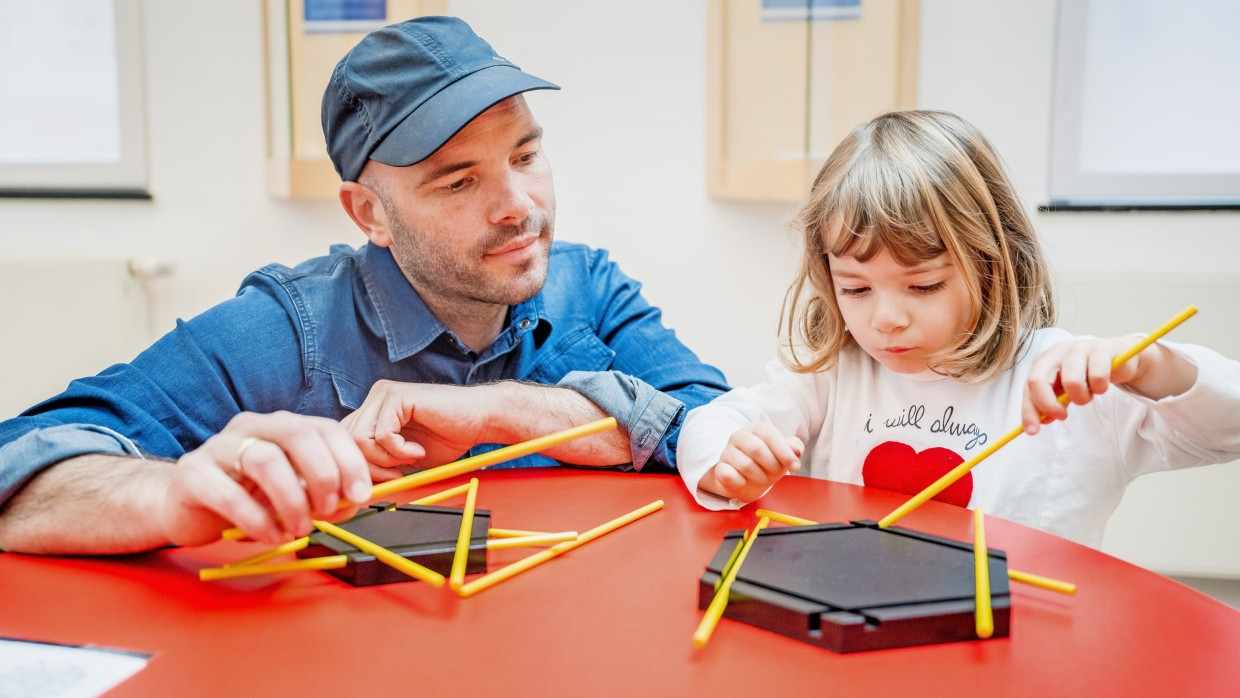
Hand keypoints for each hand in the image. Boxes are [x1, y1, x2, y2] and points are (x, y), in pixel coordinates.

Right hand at [160, 411, 370, 545]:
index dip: (348, 460)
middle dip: (323, 474)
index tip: (360, 495)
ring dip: (292, 500)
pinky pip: (230, 494)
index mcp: (281, 426)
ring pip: (265, 460)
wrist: (186, 509)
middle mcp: (252, 427)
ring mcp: (219, 446)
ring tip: (300, 529)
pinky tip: (271, 537)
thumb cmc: (246, 500)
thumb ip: (323, 496)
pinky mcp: (193, 473)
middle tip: (329, 510)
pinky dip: (258, 520)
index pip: (324, 428)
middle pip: (297, 435)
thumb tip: (354, 502)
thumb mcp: (291, 496)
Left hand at [342, 380, 486, 476]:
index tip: (387, 480)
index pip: (344, 441)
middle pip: (346, 441)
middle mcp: (375, 398)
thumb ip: (380, 462)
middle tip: (397, 475)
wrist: (481, 419)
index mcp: (375, 410)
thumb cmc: (449, 436)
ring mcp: (384, 394)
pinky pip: (382, 435)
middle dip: (370, 467)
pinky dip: (399, 451)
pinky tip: (418, 450)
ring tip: (410, 460)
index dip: (361, 466)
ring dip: (385, 459)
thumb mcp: (404, 456)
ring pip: (359, 439)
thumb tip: (354, 483)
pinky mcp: (397, 396)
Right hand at [700, 421, 803, 502]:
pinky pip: (729, 475)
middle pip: (757, 449)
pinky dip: (741, 482)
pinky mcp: (720, 468)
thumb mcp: (783, 453)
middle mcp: (739, 436)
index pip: (770, 435)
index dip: (784, 452)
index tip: (795, 466)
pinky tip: (745, 482)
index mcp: (757, 428)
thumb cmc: (768, 462)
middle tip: (777, 473)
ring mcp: (727, 452)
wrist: (746, 479)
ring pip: (746, 465)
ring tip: (762, 478)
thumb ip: (793, 448)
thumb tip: (796, 450)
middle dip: (773, 465)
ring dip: (760, 477)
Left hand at [1021, 336, 1142, 433]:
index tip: (1033, 431)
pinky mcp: (1101, 350)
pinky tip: (1101, 385)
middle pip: (1038, 380)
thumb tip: (1041, 421)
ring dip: (1082, 398)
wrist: (1117, 358)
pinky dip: (1100, 388)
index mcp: (1042, 361)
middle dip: (1048, 405)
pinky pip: (1098, 377)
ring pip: (1071, 382)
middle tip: (1062, 416)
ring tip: (1088, 394)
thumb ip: (1050, 403)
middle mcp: (1055, 352)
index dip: (1029, 411)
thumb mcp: (1064, 390)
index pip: (1028, 387)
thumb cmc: (1085, 374)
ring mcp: (1077, 348)